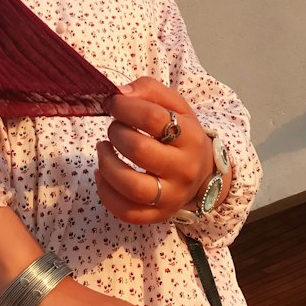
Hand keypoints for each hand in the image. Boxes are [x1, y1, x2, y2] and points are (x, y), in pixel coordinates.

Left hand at [97, 77, 215, 223]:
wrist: (203, 171)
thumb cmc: (181, 132)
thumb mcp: (175, 105)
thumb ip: (148, 89)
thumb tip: (119, 94)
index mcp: (191, 137)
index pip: (153, 118)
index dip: (125, 107)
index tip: (113, 102)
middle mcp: (184, 169)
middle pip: (139, 150)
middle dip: (116, 133)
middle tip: (113, 127)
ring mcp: (172, 196)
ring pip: (131, 186)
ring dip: (106, 164)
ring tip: (103, 148)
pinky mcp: (159, 215)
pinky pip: (127, 212)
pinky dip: (106, 193)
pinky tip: (101, 174)